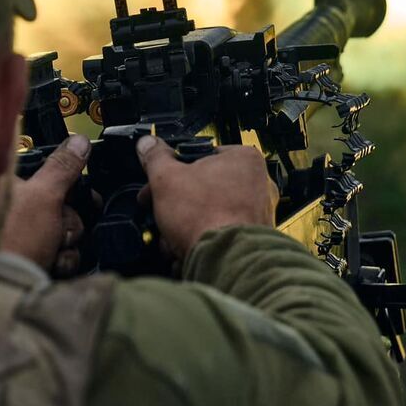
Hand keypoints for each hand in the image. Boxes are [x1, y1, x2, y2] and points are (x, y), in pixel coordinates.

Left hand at [0, 134, 90, 275]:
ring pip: (67, 230)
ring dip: (68, 243)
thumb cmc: (14, 239)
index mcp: (12, 187)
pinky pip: (63, 252)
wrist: (8, 291)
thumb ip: (63, 167)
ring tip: (52, 252)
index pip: (51, 174)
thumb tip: (79, 140)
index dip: (69, 184)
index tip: (81, 192)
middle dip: (69, 221)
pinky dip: (63, 260)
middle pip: (64, 205)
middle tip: (58, 229)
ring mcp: (25, 235)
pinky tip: (51, 265)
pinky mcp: (34, 257)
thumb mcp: (43, 196)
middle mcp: (16, 209)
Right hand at [136, 136, 277, 259]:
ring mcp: (257, 214)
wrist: (226, 260)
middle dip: (175, 204)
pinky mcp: (250, 240)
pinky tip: (184, 251)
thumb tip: (148, 145)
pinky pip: (219, 235)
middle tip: (158, 210)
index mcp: (243, 159)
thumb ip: (155, 158)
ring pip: (208, 214)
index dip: (172, 170)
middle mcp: (257, 184)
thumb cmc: (206, 216)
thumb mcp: (166, 178)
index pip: (200, 156)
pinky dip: (199, 242)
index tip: (158, 182)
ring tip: (170, 238)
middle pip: (202, 188)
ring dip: (183, 226)